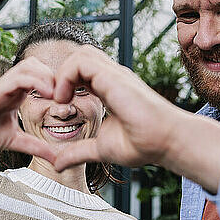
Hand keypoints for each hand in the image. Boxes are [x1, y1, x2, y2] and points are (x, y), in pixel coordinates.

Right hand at [0, 57, 56, 163]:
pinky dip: (35, 81)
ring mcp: (2, 86)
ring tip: (57, 96)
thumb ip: (35, 147)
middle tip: (65, 96)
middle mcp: (11, 86)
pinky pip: (17, 77)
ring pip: (29, 65)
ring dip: (47, 76)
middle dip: (55, 76)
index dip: (58, 84)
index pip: (42, 76)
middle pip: (38, 64)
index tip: (69, 100)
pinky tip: (46, 95)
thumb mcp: (15, 141)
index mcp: (17, 94)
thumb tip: (56, 159)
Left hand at [52, 48, 180, 169]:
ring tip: (60, 100)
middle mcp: (111, 78)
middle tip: (55, 101)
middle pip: (81, 57)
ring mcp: (113, 75)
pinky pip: (81, 62)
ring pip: (80, 54)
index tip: (57, 107)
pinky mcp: (113, 78)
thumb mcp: (100, 149)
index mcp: (109, 89)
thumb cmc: (143, 145)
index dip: (64, 84)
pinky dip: (65, 76)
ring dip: (62, 74)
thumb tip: (58, 165)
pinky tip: (65, 100)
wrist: (164, 142)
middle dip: (61, 74)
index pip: (82, 72)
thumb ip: (77, 153)